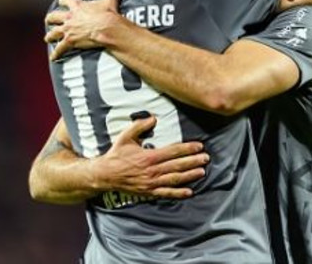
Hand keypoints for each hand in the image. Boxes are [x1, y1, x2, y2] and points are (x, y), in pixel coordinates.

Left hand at [44, 0, 119, 60]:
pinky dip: (56, 53)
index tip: (62, 2)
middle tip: (49, 20)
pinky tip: (53, 57)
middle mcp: (69, 17)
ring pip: (53, 33)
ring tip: (48, 38)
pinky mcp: (70, 41)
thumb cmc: (108, 14)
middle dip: (50, 19)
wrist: (108, 28)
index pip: (65, 0)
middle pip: (54, 16)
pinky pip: (60, 48)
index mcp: (77, 6)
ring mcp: (68, 29)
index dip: (63, 1)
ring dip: (50, 36)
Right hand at [92, 116, 208, 198]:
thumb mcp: (125, 137)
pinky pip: (166, 193)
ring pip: (174, 179)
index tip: (199, 146)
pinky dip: (178, 193)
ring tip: (202, 172)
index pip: (172, 151)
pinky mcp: (149, 192)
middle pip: (177, 165)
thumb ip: (139, 126)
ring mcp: (151, 183)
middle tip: (206, 158)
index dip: (187, 149)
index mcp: (148, 156)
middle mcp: (152, 170)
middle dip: (193, 161)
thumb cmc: (116, 155)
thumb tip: (154, 118)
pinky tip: (189, 192)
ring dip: (189, 175)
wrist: (105, 175)